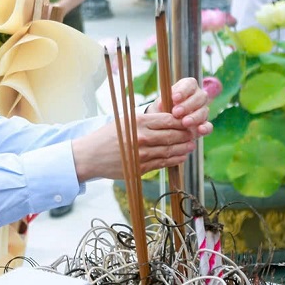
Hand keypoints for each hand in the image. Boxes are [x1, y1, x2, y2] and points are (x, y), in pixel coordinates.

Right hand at [72, 112, 198, 182]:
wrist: (90, 156)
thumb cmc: (107, 136)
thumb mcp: (125, 121)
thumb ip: (145, 119)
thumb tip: (168, 117)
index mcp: (138, 122)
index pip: (168, 120)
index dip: (182, 121)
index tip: (189, 121)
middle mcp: (142, 137)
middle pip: (173, 135)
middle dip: (186, 135)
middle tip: (194, 134)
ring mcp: (142, 154)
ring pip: (170, 150)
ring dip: (184, 148)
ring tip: (190, 146)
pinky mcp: (141, 168)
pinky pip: (163, 163)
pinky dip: (175, 160)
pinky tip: (181, 156)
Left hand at [146, 77, 213, 137]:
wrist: (164, 122)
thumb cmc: (163, 108)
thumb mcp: (160, 104)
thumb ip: (162, 103)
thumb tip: (161, 105)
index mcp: (188, 86)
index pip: (190, 84)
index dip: (183, 91)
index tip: (174, 98)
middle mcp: (198, 97)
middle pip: (199, 97)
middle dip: (188, 105)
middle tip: (176, 112)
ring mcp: (203, 110)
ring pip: (203, 111)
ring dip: (194, 117)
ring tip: (184, 123)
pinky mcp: (204, 125)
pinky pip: (209, 125)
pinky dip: (206, 128)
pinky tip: (200, 130)